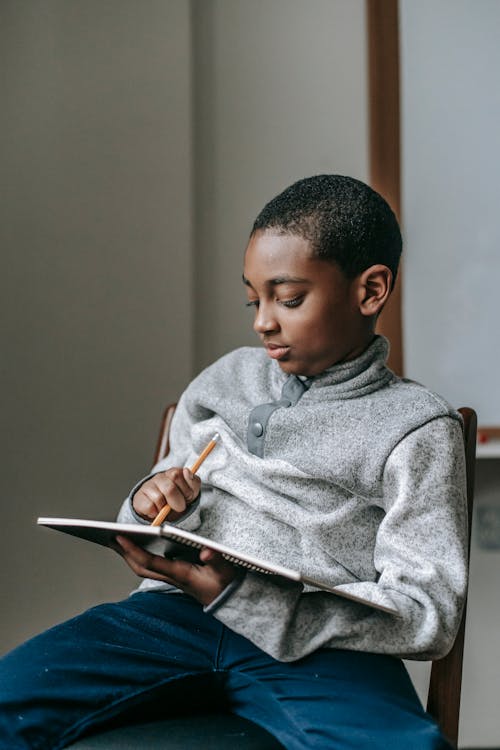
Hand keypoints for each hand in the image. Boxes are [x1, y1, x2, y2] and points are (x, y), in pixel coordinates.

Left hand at [115, 536, 238, 605]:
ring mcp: (172, 577)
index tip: (119, 537)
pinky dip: (141, 555)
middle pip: (141, 567)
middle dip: (124, 552)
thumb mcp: (226, 570)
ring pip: (144, 568)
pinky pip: (152, 566)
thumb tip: (207, 553)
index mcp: (180, 574)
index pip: (150, 562)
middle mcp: (172, 577)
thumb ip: (217, 560)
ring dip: (130, 554)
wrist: (230, 599)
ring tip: (117, 539)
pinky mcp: (176, 575)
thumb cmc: (225, 583)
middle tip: (109, 536)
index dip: (134, 550)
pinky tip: (138, 545)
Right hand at [132, 467, 200, 521]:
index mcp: (173, 472)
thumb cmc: (178, 499)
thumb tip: (186, 471)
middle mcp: (160, 476)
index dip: (186, 490)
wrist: (160, 511)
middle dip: (177, 502)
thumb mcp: (190, 493)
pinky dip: (155, 512)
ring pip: (159, 498)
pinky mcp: (139, 496)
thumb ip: (193, 482)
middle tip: (179, 507)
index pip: (179, 475)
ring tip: (166, 508)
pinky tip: (156, 509)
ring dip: (165, 509)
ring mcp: (148, 485)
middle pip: (169, 488)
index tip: (188, 496)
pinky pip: (150, 506)